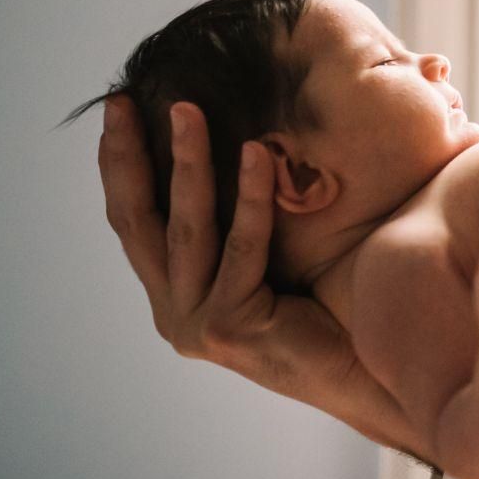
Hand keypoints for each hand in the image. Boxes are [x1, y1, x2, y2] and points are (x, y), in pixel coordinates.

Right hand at [97, 97, 429, 458]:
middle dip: (128, 158)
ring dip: (187, 163)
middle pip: (138, 223)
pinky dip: (249, 198)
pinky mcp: (230, 328)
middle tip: (122, 104)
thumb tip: (242, 136)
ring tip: (187, 110)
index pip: (133, 221)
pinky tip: (256, 154)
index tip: (118, 109)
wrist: (360, 374)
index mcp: (174, 293)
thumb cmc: (324, 308)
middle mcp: (174, 311)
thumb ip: (235, 220)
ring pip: (187, 229)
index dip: (120, 166)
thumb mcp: (263, 257)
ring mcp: (197, 324)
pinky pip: (241, 248)